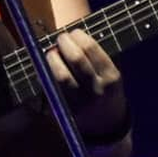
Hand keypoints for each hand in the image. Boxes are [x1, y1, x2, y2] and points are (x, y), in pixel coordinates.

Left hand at [46, 29, 129, 143]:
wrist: (106, 124)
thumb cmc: (105, 90)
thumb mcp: (108, 73)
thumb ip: (94, 57)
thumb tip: (70, 35)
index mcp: (111, 77)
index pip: (90, 49)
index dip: (78, 36)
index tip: (73, 32)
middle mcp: (97, 90)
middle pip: (76, 59)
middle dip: (64, 44)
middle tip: (60, 38)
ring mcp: (80, 102)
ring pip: (61, 75)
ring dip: (52, 58)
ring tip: (51, 52)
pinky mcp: (67, 110)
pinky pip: (52, 88)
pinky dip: (47, 74)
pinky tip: (46, 67)